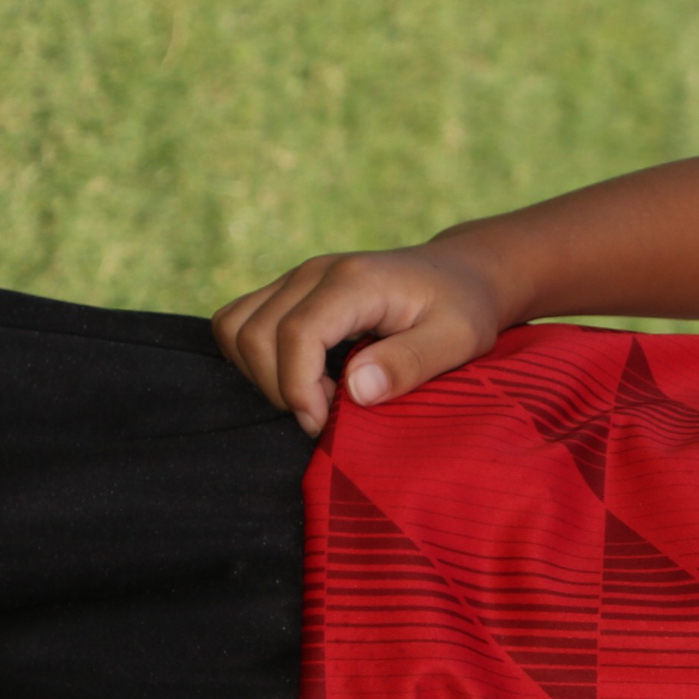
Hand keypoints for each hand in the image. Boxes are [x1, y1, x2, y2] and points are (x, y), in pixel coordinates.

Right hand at [215, 243, 510, 436]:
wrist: (460, 274)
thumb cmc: (464, 309)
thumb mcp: (458, 340)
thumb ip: (410, 363)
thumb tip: (356, 390)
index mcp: (353, 282)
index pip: (295, 335)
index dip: (299, 390)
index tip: (325, 426)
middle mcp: (313, 272)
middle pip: (253, 335)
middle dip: (280, 389)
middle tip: (327, 418)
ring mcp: (296, 278)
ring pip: (234, 327)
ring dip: (261, 375)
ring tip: (315, 397)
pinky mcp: (289, 290)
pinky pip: (239, 322)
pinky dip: (255, 359)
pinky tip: (303, 378)